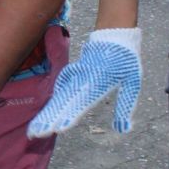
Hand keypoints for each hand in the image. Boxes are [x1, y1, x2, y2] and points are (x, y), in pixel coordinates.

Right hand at [27, 27, 141, 138]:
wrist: (115, 36)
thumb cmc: (127, 61)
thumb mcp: (133, 83)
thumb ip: (126, 107)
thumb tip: (123, 130)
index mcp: (99, 83)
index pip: (81, 104)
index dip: (69, 116)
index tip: (58, 129)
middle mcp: (83, 80)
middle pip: (63, 103)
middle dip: (49, 119)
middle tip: (36, 133)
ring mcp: (76, 75)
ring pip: (59, 97)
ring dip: (47, 113)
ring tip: (36, 127)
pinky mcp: (73, 72)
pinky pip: (61, 87)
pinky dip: (53, 99)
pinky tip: (47, 110)